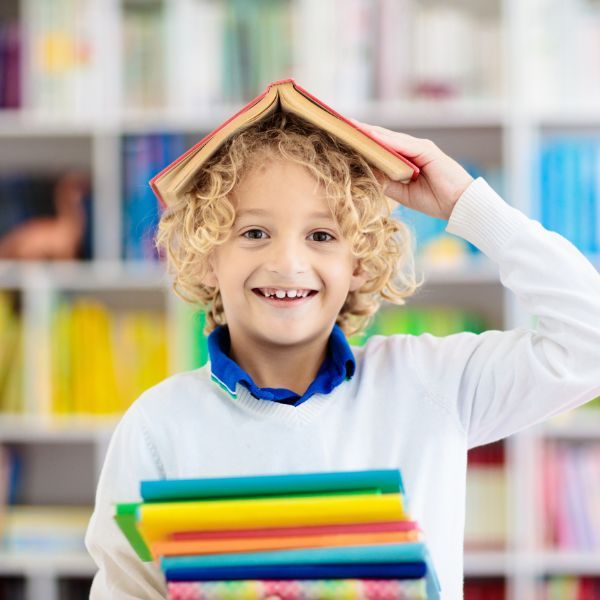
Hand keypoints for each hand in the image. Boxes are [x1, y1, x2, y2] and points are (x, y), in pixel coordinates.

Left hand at [348, 118, 473, 220]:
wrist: (458, 204)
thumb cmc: (434, 200)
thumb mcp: (402, 192)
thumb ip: (386, 182)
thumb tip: (365, 175)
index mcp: (406, 160)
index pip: (381, 147)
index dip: (363, 142)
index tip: (344, 138)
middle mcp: (412, 149)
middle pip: (383, 138)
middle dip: (362, 132)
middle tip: (340, 124)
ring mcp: (420, 147)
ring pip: (389, 137)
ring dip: (369, 131)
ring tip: (350, 126)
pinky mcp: (427, 150)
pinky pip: (402, 144)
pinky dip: (386, 140)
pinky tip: (370, 136)